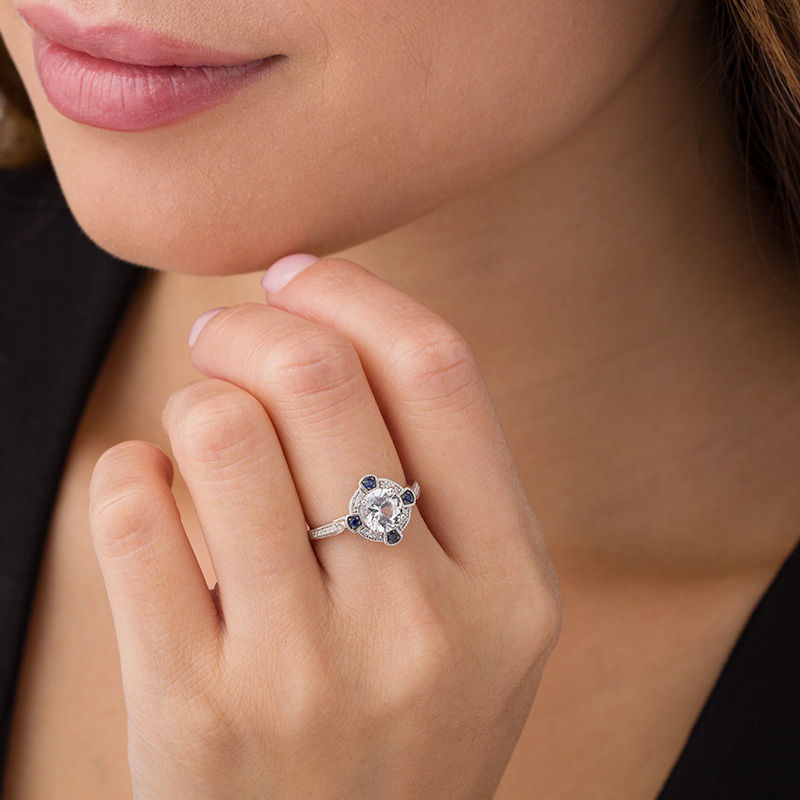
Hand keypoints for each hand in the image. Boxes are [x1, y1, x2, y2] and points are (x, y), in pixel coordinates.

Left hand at [88, 255, 560, 799]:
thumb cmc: (405, 723)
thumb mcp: (484, 616)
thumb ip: (443, 482)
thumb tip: (328, 320)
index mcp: (512, 585)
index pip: (436, 370)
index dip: (356, 293)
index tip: (298, 275)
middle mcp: (423, 626)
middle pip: (317, 377)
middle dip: (248, 325)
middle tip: (221, 338)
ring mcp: (306, 673)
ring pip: (221, 429)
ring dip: (194, 397)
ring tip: (199, 428)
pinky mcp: (196, 709)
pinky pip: (130, 511)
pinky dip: (129, 471)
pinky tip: (154, 497)